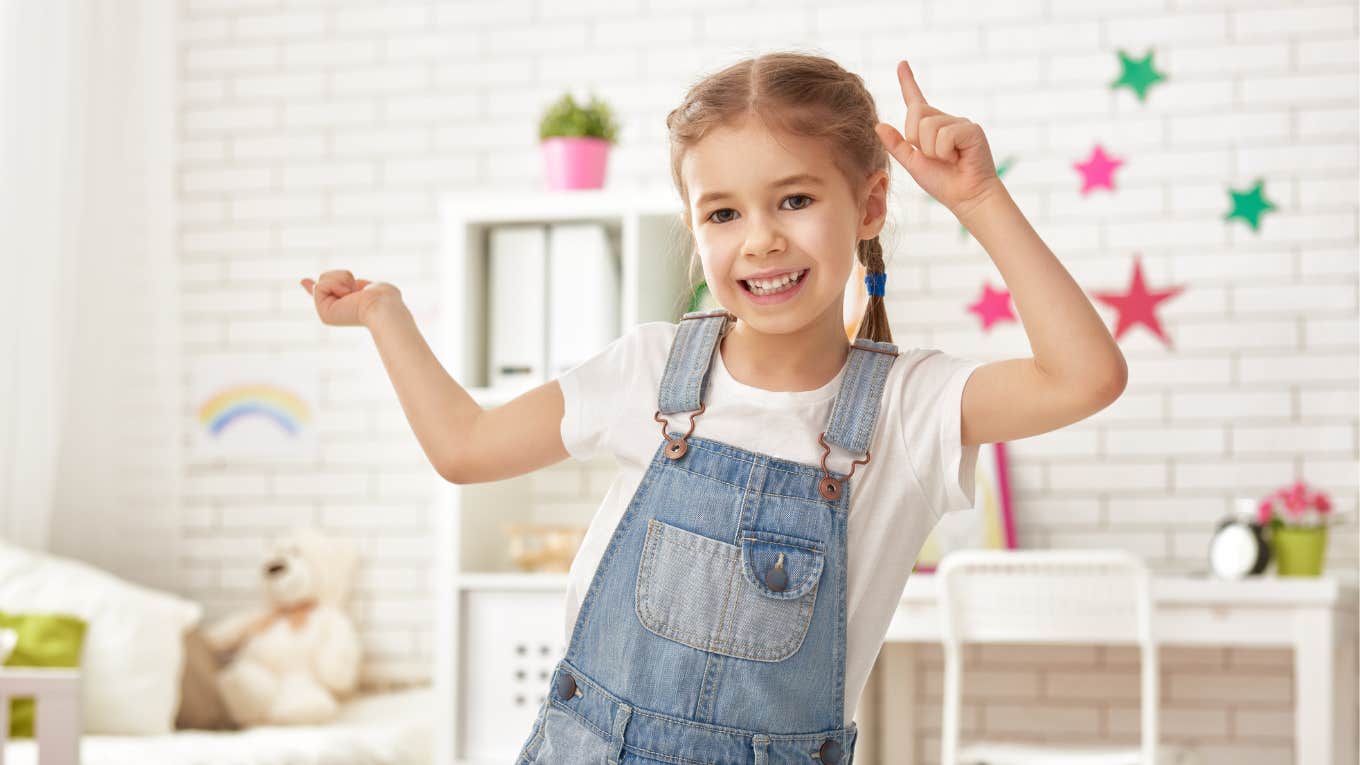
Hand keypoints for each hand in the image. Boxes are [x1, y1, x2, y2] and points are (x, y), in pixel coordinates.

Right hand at [299, 270, 396, 326]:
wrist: (383, 305)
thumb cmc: (381, 296)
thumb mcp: (365, 285)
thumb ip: (350, 283)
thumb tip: (343, 285)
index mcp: (345, 303)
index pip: (326, 292)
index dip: (313, 286)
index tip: (303, 281)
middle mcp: (335, 309)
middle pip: (325, 277)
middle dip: (342, 276)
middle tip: (356, 290)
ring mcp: (328, 312)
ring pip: (322, 279)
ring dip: (342, 279)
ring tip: (354, 293)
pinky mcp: (325, 314)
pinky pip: (321, 285)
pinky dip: (336, 284)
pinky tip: (347, 295)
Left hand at [874, 60, 1003, 218]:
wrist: (966, 197)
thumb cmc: (942, 182)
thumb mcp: (913, 164)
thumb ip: (897, 146)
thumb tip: (879, 125)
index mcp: (930, 127)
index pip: (916, 100)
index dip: (908, 81)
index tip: (901, 63)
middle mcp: (944, 120)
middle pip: (915, 113)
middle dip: (916, 139)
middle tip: (934, 157)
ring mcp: (959, 122)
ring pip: (928, 126)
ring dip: (932, 150)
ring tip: (948, 159)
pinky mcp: (971, 129)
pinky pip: (944, 134)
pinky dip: (945, 152)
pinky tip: (958, 158)